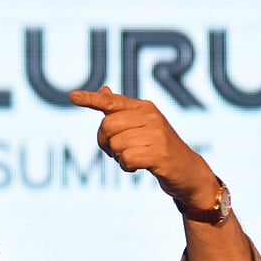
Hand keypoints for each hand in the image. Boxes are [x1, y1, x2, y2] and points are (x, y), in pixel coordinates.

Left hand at [69, 86, 217, 208]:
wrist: (188, 170)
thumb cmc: (158, 147)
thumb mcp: (141, 126)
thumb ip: (121, 111)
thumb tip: (103, 90)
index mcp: (143, 107)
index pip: (111, 102)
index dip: (90, 99)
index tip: (72, 96)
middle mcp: (150, 116)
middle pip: (107, 127)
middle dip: (105, 143)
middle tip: (117, 152)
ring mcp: (157, 134)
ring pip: (115, 145)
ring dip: (118, 157)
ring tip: (134, 158)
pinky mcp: (160, 153)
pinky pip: (126, 159)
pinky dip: (126, 166)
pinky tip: (137, 167)